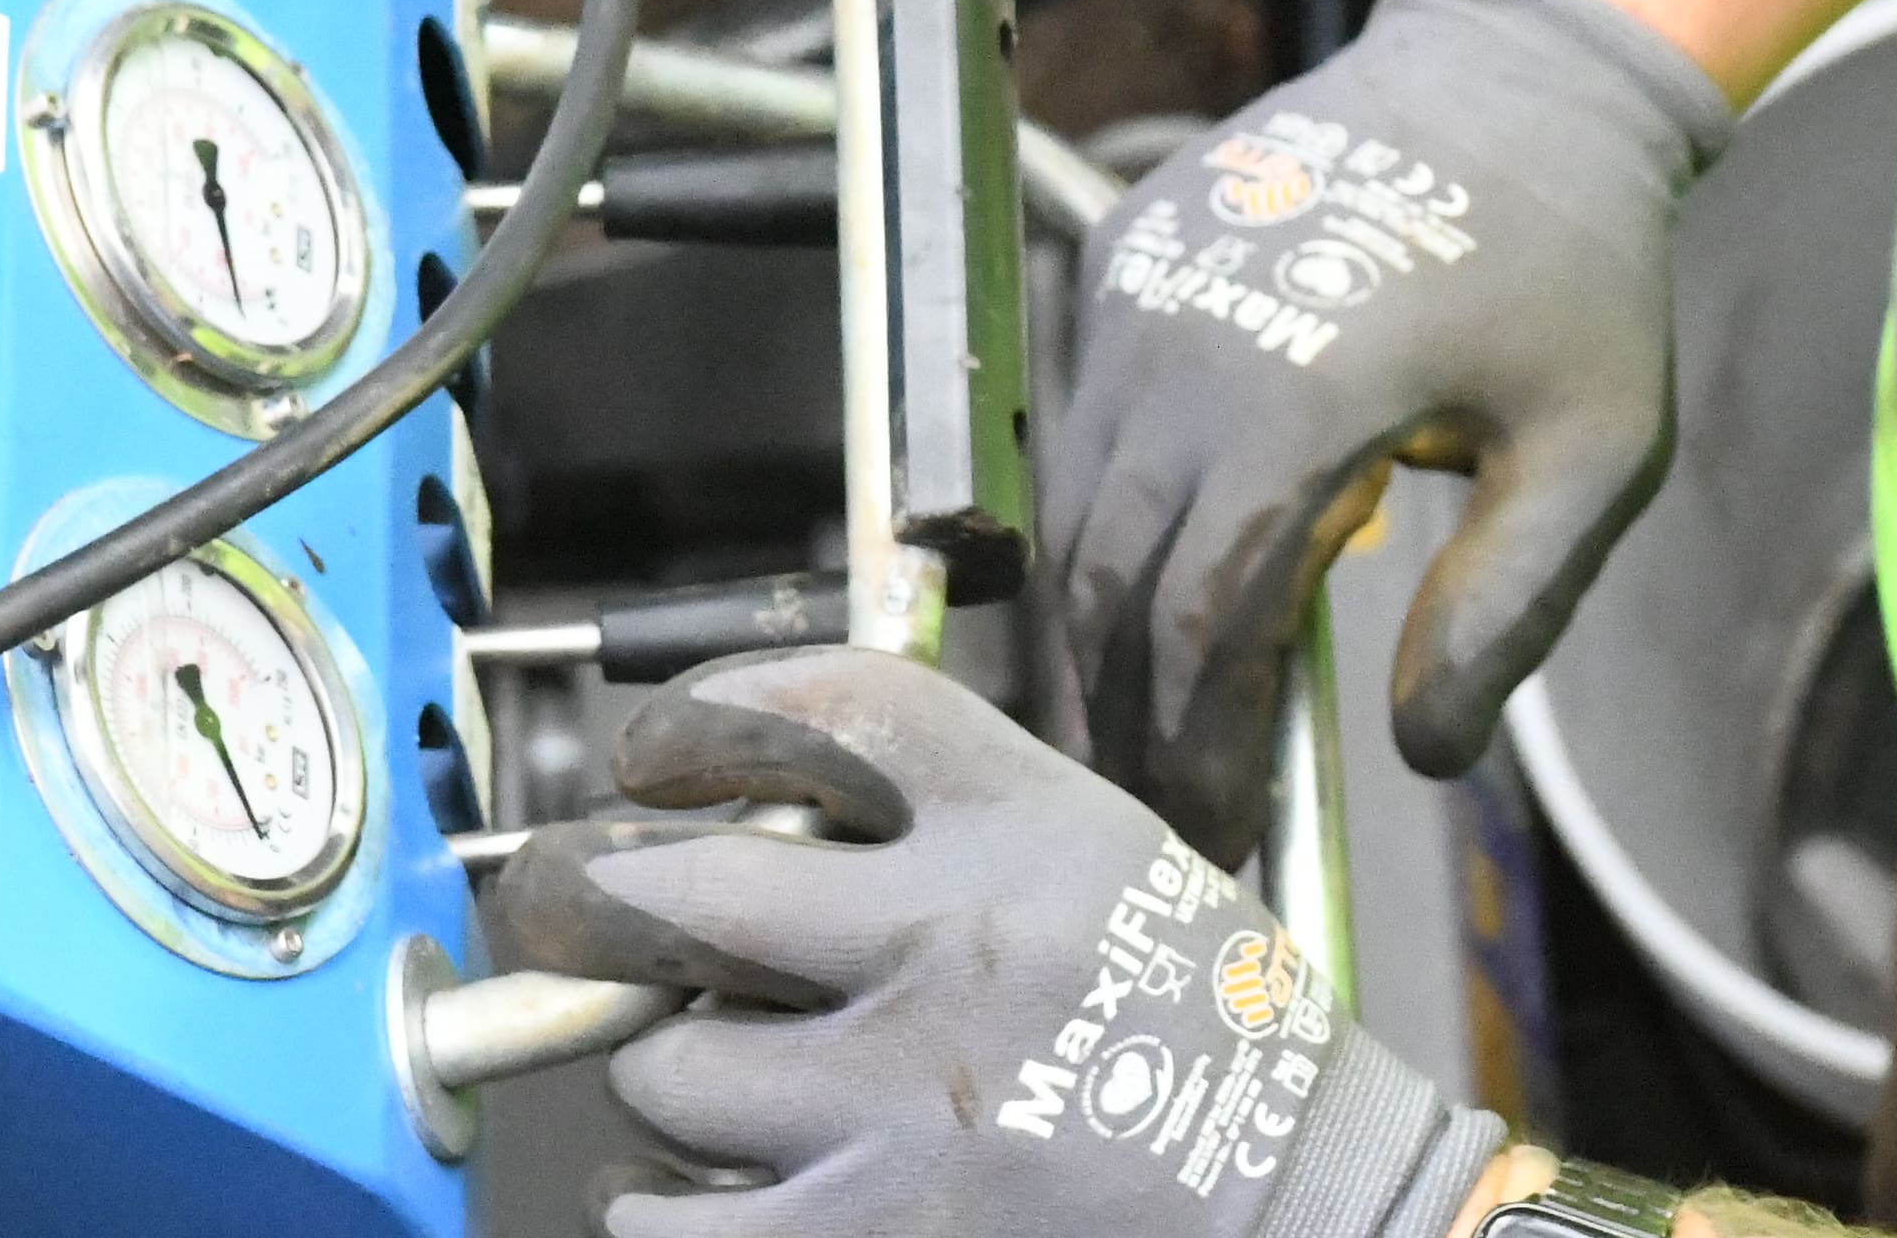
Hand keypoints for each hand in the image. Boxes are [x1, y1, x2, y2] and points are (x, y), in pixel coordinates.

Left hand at [480, 646, 1508, 1237]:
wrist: (1317, 1206)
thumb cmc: (1213, 1039)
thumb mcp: (1113, 862)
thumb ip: (959, 821)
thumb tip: (759, 811)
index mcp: (1026, 828)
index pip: (823, 711)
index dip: (702, 718)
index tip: (652, 753)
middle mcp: (952, 947)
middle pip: (683, 888)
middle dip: (598, 898)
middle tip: (578, 908)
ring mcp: (905, 1108)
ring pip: (665, 1068)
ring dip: (661, 1073)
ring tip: (691, 1080)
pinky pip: (668, 1224)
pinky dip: (651, 1207)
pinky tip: (684, 1191)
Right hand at [1047, 0, 1730, 854]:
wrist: (1515, 77)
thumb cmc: (1574, 270)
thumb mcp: (1595, 453)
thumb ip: (1507, 607)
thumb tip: (1421, 755)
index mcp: (1299, 398)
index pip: (1203, 624)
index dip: (1200, 749)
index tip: (1223, 840)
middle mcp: (1186, 343)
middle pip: (1110, 581)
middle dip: (1131, 718)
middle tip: (1171, 813)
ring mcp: (1138, 292)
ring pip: (1074, 509)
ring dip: (1100, 633)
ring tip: (1153, 727)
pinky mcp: (1121, 259)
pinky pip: (1081, 423)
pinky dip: (1101, 524)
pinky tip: (1152, 594)